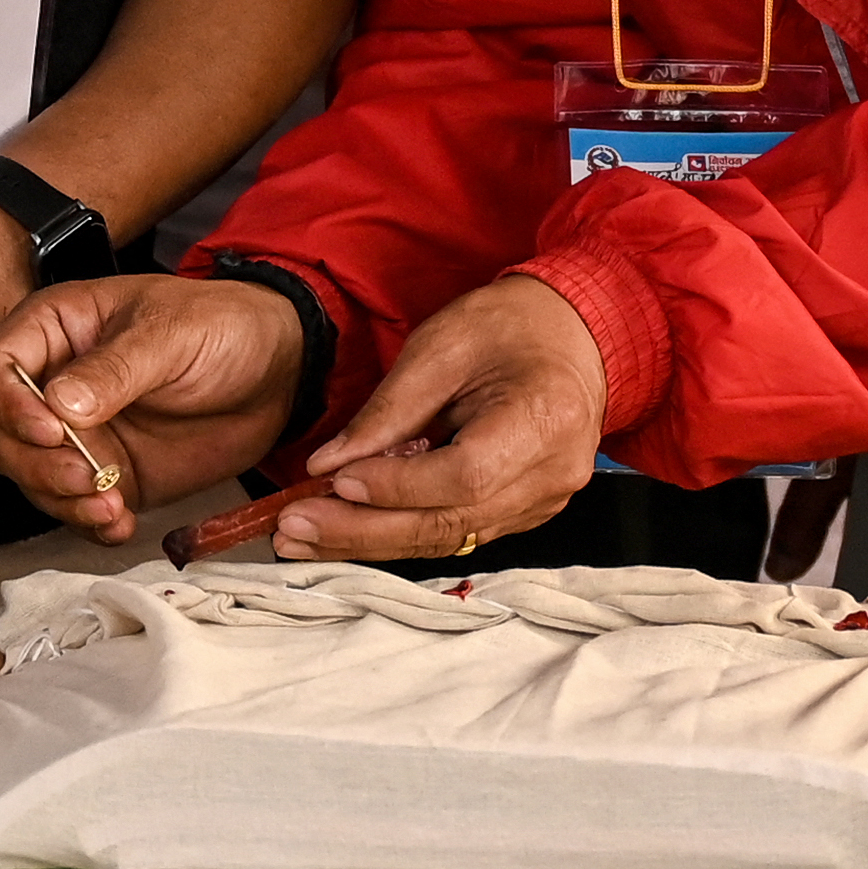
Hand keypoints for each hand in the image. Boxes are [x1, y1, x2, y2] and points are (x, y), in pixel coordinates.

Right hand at [0, 271, 303, 544]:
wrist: (277, 371)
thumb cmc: (221, 325)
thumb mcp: (169, 334)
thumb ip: (114, 369)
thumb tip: (60, 404)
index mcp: (55, 329)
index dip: (9, 404)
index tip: (49, 428)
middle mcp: (54, 383)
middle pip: (2, 433)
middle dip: (35, 464)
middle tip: (85, 476)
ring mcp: (78, 434)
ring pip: (31, 477)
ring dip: (62, 500)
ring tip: (111, 505)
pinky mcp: (107, 475)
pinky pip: (75, 508)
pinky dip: (90, 523)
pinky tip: (121, 521)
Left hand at [275, 274, 606, 564]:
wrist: (573, 334)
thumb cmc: (512, 326)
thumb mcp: (443, 344)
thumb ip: (388, 409)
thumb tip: (327, 465)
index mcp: (544, 419)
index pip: (463, 475)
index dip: (396, 485)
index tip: (335, 480)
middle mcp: (553, 475)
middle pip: (450, 523)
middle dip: (364, 530)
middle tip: (294, 527)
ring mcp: (543, 502)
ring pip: (447, 540)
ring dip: (371, 543)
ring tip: (305, 538)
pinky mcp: (524, 513)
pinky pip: (457, 535)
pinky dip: (399, 534)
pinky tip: (349, 532)